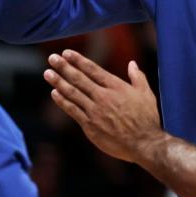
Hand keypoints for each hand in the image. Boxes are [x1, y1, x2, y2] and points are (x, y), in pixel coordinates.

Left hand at [44, 49, 162, 162]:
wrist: (144, 143)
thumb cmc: (147, 119)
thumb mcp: (146, 94)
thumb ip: (138, 77)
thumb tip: (132, 64)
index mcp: (117, 87)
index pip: (93, 70)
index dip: (79, 60)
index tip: (67, 53)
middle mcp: (103, 97)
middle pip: (79, 79)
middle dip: (64, 67)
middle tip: (52, 58)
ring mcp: (95, 111)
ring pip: (72, 93)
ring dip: (58, 82)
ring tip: (47, 73)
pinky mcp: (89, 126)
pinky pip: (72, 110)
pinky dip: (62, 101)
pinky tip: (54, 93)